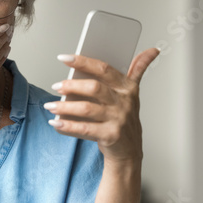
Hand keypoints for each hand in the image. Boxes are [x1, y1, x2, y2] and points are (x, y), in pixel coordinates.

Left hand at [44, 48, 159, 162]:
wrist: (129, 151)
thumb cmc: (124, 118)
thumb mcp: (132, 93)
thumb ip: (138, 70)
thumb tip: (152, 50)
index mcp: (126, 88)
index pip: (103, 69)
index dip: (83, 61)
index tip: (63, 58)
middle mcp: (124, 102)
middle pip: (94, 88)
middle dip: (71, 85)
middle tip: (56, 86)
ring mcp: (118, 119)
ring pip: (87, 109)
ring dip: (65, 107)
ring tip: (50, 106)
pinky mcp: (110, 136)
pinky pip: (84, 129)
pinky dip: (67, 125)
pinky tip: (56, 123)